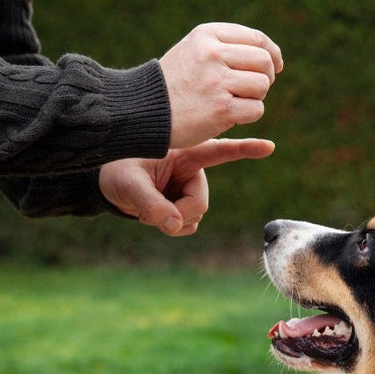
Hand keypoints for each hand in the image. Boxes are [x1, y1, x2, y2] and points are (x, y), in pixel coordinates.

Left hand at [99, 138, 275, 235]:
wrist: (104, 183)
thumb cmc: (115, 170)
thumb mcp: (128, 184)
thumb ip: (150, 204)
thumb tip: (174, 225)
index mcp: (184, 152)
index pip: (219, 150)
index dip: (245, 149)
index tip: (270, 147)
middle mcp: (191, 170)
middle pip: (200, 202)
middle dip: (179, 214)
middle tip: (151, 215)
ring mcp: (187, 188)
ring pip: (195, 216)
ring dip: (172, 221)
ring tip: (146, 209)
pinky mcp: (181, 204)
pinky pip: (187, 224)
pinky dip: (171, 226)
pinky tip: (152, 216)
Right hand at [159, 23, 283, 148]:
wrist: (144, 111)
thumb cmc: (174, 83)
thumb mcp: (194, 50)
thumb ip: (226, 46)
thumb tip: (271, 56)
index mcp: (207, 35)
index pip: (257, 39)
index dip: (272, 54)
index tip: (275, 66)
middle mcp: (212, 54)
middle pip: (264, 61)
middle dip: (266, 77)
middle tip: (253, 89)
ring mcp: (216, 81)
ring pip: (262, 85)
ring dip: (255, 97)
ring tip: (234, 101)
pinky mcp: (221, 109)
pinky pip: (256, 109)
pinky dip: (248, 115)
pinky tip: (230, 115)